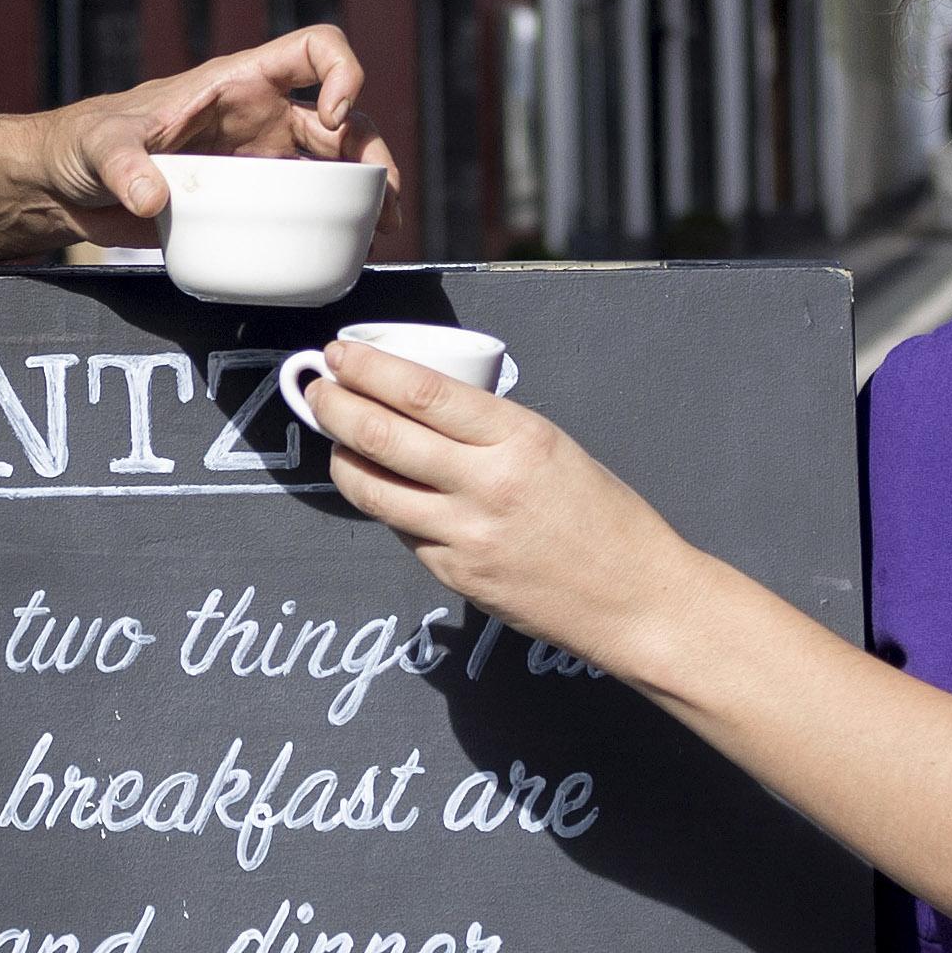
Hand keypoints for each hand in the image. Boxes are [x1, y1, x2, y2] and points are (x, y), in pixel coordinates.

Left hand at [44, 24, 396, 243]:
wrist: (69, 187)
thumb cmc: (85, 143)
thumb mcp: (102, 145)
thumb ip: (123, 165)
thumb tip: (150, 197)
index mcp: (237, 82)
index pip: (313, 50)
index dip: (341, 71)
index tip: (333, 117)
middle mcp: (261, 116)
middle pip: (343, 118)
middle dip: (371, 151)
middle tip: (380, 197)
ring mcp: (260, 160)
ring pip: (335, 166)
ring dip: (366, 191)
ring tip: (381, 228)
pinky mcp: (250, 202)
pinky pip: (305, 207)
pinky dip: (333, 224)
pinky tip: (345, 249)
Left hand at [294, 340, 684, 669]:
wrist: (635, 598)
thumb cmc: (605, 519)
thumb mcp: (555, 449)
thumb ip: (489, 434)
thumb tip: (422, 414)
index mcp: (519, 439)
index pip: (422, 392)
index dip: (369, 370)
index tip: (340, 354)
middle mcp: (487, 485)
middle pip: (382, 437)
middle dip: (335, 407)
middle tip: (316, 389)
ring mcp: (465, 536)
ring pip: (374, 490)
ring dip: (342, 458)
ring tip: (335, 439)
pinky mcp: (454, 576)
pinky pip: (402, 531)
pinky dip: (385, 504)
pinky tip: (384, 489)